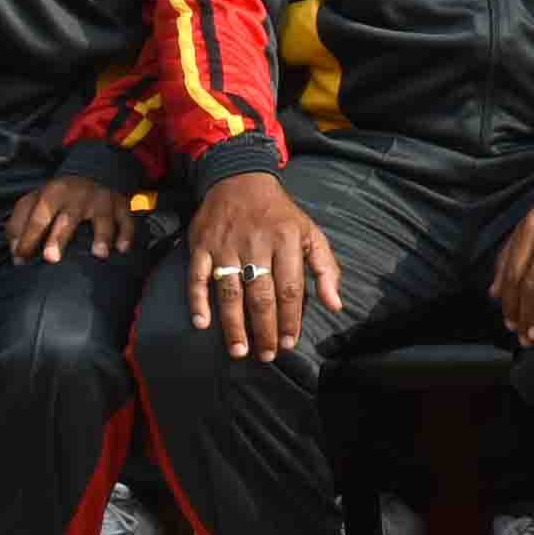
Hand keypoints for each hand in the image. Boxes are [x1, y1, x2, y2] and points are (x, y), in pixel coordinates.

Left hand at [6, 175, 134, 261]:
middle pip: (67, 218)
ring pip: (102, 218)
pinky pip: (126, 220)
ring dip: (101, 235)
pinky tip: (122, 248)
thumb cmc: (56, 198)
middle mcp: (78, 195)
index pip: (37, 217)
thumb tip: (16, 254)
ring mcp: (101, 200)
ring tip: (99, 254)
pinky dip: (126, 234)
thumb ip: (19, 224)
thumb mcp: (34, 202)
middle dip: (59, 238)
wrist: (92, 174)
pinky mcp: (121, 205)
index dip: (28, 239)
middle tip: (51, 258)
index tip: (21, 260)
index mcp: (52, 193)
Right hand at [184, 171, 340, 362]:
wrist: (240, 178)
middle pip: (260, 295)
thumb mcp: (311, 233)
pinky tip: (202, 323)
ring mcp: (226, 245)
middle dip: (264, 329)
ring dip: (233, 324)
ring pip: (229, 291)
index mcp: (287, 240)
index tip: (290, 344)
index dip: (290, 319)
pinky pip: (197, 277)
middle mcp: (257, 243)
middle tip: (267, 355)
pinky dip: (198, 301)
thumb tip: (336, 305)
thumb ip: (326, 269)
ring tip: (239, 351)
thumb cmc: (280, 215)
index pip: (290, 288)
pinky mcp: (202, 245)